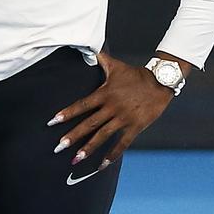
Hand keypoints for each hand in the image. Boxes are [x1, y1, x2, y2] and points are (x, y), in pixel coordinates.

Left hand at [48, 52, 177, 169]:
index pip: (81, 105)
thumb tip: (89, 49)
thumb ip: (100, 58)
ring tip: (75, 159)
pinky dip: (112, 154)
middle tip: (58, 147)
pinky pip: (122, 143)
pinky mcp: (136, 126)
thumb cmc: (135, 74)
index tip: (52, 122)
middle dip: (72, 136)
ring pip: (102, 135)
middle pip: (88, 124)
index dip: (66, 113)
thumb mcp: (115, 65)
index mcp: (104, 93)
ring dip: (89, 148)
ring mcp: (123, 118)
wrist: (160, 81)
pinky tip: (102, 164)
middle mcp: (111, 107)